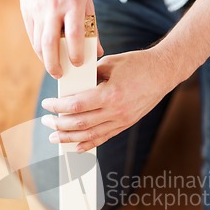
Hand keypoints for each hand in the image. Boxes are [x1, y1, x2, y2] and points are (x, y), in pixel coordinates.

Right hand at [19, 0, 102, 77]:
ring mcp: (38, 9)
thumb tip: (97, 52)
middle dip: (53, 64)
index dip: (76, 53)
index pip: (74, 35)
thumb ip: (92, 28)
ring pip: (38, 42)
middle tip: (59, 75)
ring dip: (44, 58)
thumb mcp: (87, 2)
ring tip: (52, 67)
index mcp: (73, 5)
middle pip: (50, 44)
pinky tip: (45, 54)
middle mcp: (54, 8)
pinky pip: (32, 34)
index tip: (78, 64)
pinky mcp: (27, 9)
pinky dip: (38, 47)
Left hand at [41, 48, 175, 150]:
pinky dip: (88, 143)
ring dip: (69, 138)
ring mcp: (122, 120)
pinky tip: (76, 146)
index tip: (46, 105)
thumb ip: (90, 76)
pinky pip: (104, 138)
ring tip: (54, 137)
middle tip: (46, 121)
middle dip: (59, 124)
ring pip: (90, 135)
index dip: (58, 107)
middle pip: (80, 123)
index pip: (77, 105)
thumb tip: (71, 86)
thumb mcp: (110, 63)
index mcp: (110, 94)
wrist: (163, 73)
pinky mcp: (126, 124)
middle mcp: (116, 111)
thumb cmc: (137, 64)